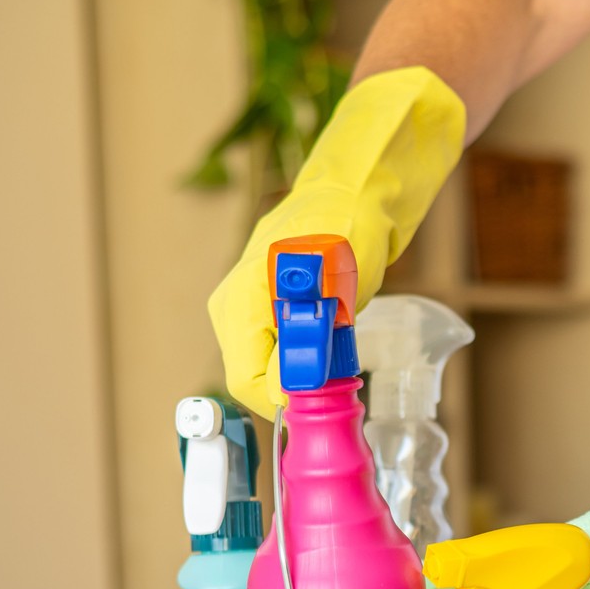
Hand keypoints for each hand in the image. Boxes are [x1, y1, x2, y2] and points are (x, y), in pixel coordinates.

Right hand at [207, 67, 464, 418]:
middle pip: (256, 377)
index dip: (289, 398)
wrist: (355, 190)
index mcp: (240, 304)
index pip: (248, 383)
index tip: (327, 390)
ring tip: (338, 337)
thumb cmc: (347, 228)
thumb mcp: (333, 290)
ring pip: (272, 366)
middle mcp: (234, 310)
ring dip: (307, 366)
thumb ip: (308, 341)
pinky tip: (331, 330)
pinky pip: (282, 350)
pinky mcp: (267, 308)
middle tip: (339, 361)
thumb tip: (291, 389)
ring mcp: (248, 308)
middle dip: (298, 382)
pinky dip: (309, 352)